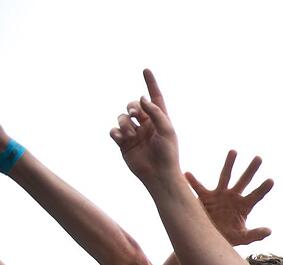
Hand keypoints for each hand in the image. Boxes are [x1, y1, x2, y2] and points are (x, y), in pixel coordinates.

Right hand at [110, 69, 180, 184]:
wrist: (159, 175)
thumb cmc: (168, 154)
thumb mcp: (166, 130)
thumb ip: (156, 112)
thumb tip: (142, 98)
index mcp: (160, 120)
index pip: (154, 98)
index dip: (150, 84)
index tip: (146, 70)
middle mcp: (146, 125)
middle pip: (133, 105)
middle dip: (131, 106)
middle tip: (134, 113)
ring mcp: (134, 134)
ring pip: (122, 117)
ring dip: (124, 123)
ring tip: (131, 134)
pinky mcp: (124, 143)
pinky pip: (114, 131)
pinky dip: (116, 132)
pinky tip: (121, 138)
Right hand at [185, 150, 272, 245]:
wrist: (208, 239)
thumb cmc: (228, 238)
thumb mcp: (242, 238)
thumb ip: (255, 235)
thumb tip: (269, 231)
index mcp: (244, 206)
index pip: (256, 196)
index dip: (263, 189)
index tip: (271, 180)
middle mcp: (233, 197)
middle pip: (244, 181)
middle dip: (251, 170)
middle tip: (259, 158)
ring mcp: (219, 196)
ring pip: (225, 177)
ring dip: (229, 164)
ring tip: (234, 151)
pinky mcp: (205, 197)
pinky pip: (198, 188)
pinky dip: (192, 181)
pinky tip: (187, 174)